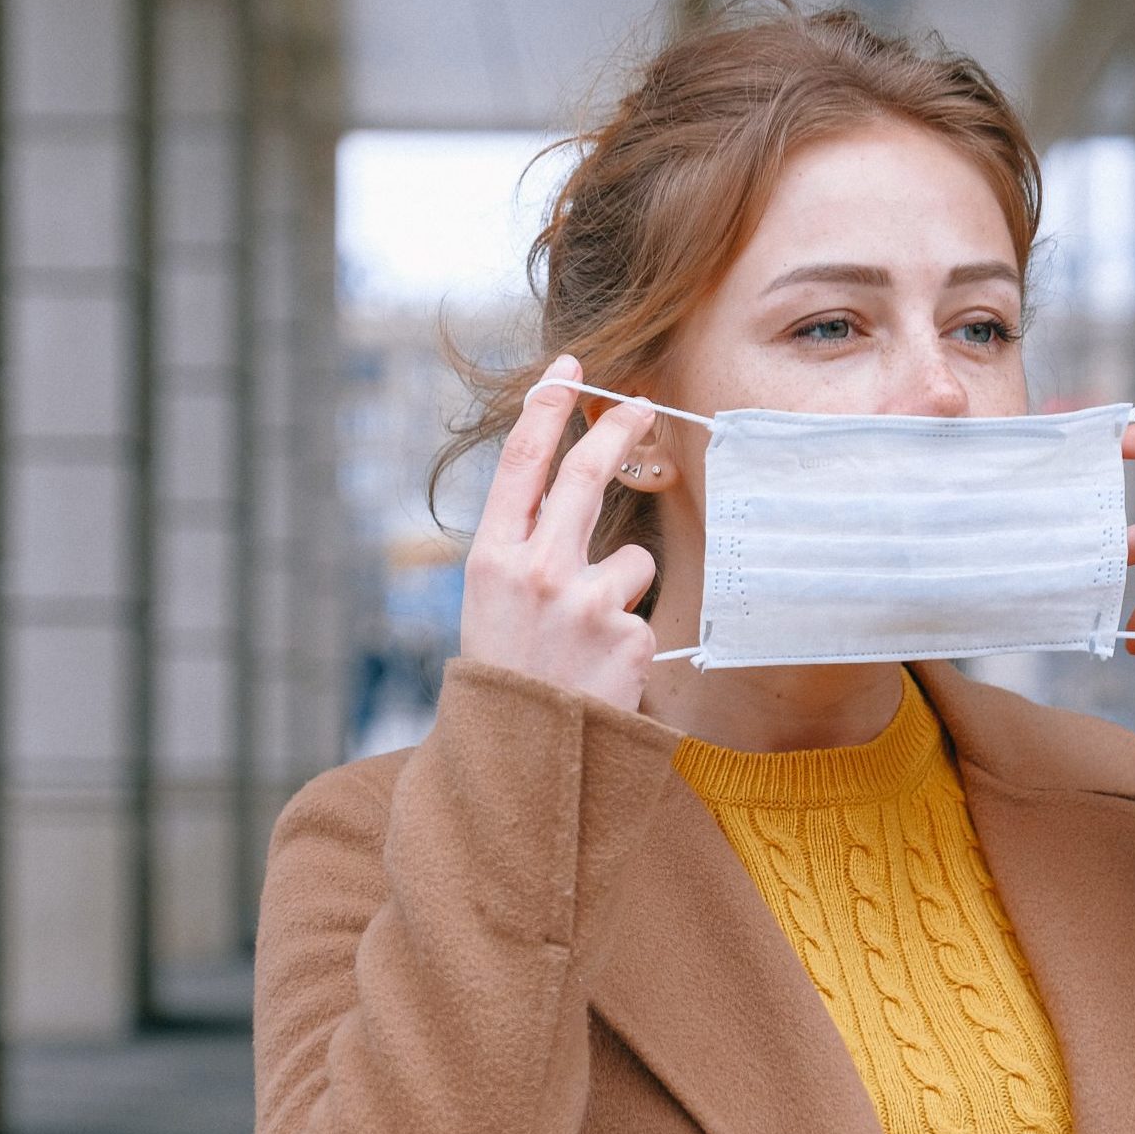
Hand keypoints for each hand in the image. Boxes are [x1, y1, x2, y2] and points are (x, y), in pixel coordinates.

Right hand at [458, 355, 661, 708]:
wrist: (519, 763)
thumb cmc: (506, 679)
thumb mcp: (491, 608)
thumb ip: (525, 551)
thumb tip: (574, 491)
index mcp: (491, 560)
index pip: (521, 465)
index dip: (547, 409)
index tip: (570, 370)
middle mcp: (535, 571)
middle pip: (588, 477)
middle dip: (619, 430)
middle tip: (642, 403)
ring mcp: (584, 603)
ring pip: (631, 561)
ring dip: (621, 592)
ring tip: (586, 644)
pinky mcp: (627, 637)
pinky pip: (643, 615)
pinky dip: (628, 640)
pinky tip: (601, 673)